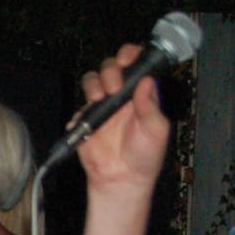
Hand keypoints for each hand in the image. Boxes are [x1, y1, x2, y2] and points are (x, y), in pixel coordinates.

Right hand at [77, 43, 170, 196]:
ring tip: (100, 97)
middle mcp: (121, 96)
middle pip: (110, 68)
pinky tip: (88, 120)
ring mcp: (102, 106)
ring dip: (94, 84)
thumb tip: (147, 81)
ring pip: (92, 80)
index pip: (135, 65)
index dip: (130, 56)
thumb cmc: (144, 156)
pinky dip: (80, 111)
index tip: (128, 58)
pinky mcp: (86, 120)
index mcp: (140, 94)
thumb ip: (150, 105)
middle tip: (114, 85)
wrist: (122, 179)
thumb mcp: (156, 130)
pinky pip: (79, 108)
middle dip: (110, 70)